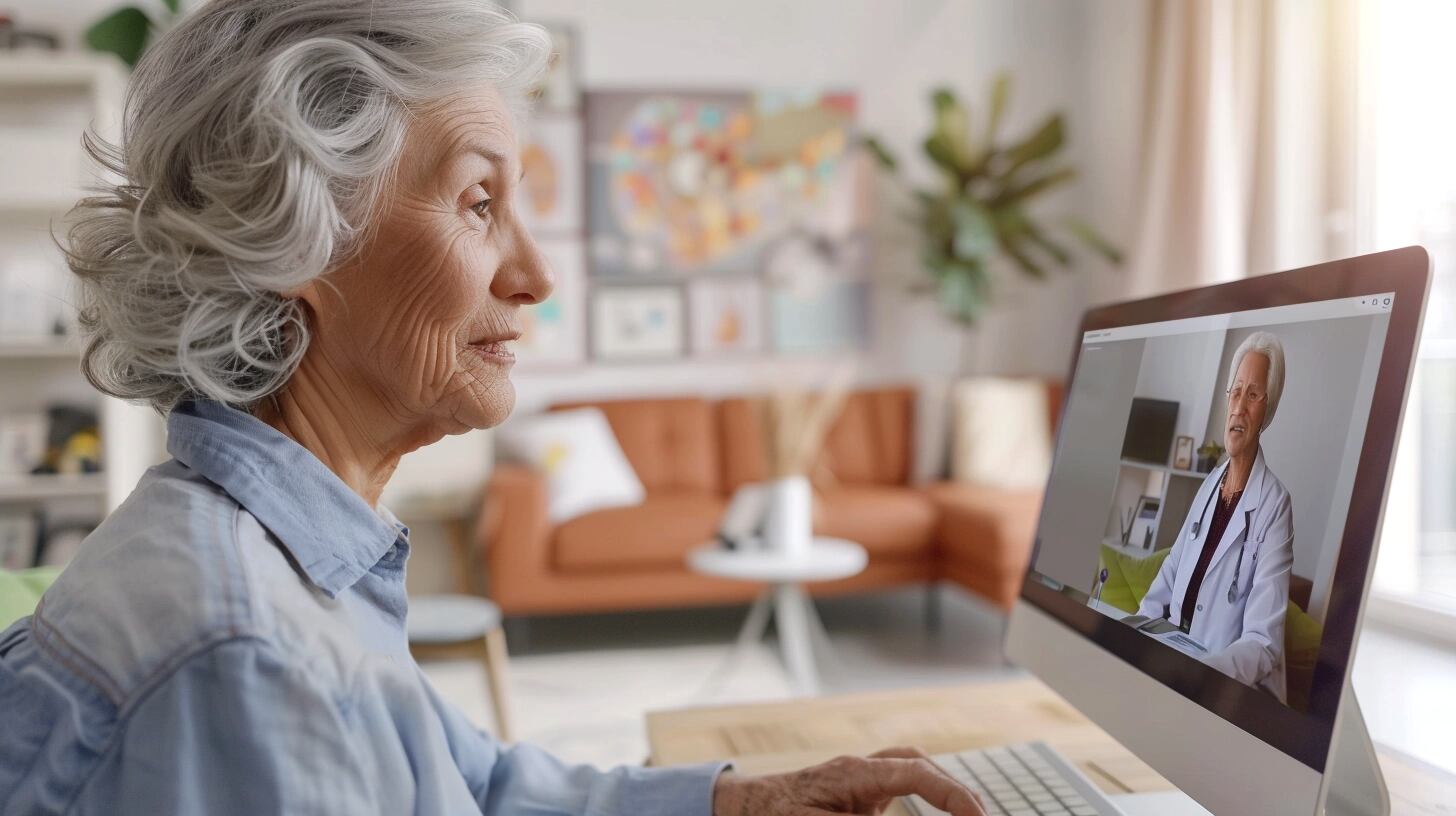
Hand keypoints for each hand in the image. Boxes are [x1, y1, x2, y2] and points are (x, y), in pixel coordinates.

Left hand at [712, 746, 984, 815]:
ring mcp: (855, 779)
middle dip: (953, 790)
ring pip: (908, 770)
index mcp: (852, 773)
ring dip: (938, 789)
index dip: (952, 794)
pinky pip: (895, 784)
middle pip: (917, 764)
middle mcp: (858, 769)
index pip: (915, 773)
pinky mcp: (853, 794)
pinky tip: (933, 806)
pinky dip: (920, 792)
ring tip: (965, 810)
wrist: (738, 809)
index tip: (979, 815)